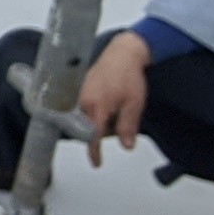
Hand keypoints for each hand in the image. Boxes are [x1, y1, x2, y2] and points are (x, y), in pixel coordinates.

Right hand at [77, 31, 151, 166]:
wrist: (122, 52)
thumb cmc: (128, 75)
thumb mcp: (134, 104)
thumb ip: (128, 127)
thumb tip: (126, 146)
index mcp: (97, 106)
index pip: (93, 135)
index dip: (94, 151)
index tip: (96, 162)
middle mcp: (83, 101)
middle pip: (89, 128)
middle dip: (104, 130)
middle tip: (122, 117)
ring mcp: (79, 94)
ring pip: (86, 118)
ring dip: (101, 119)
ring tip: (118, 105)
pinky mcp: (79, 89)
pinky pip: (84, 107)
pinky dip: (96, 110)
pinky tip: (110, 100)